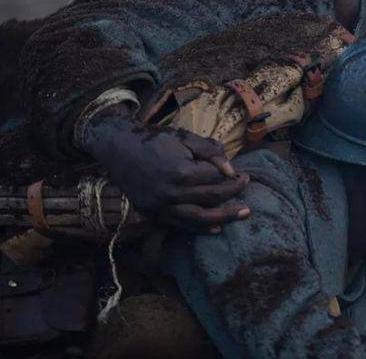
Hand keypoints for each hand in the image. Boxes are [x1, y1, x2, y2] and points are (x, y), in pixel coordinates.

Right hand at [83, 111, 249, 231]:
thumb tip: (231, 170)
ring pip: (198, 219)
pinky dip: (199, 228)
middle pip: (211, 199)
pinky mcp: (152, 214)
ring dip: (223, 218)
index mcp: (180, 172)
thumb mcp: (185, 137)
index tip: (241, 173)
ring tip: (243, 215)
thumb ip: (210, 151)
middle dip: (233, 194)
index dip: (232, 176)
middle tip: (247, 187)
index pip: (215, 178)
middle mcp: (170, 193)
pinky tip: (217, 228)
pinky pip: (180, 225)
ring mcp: (160, 207)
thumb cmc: (154, 139)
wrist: (118, 147)